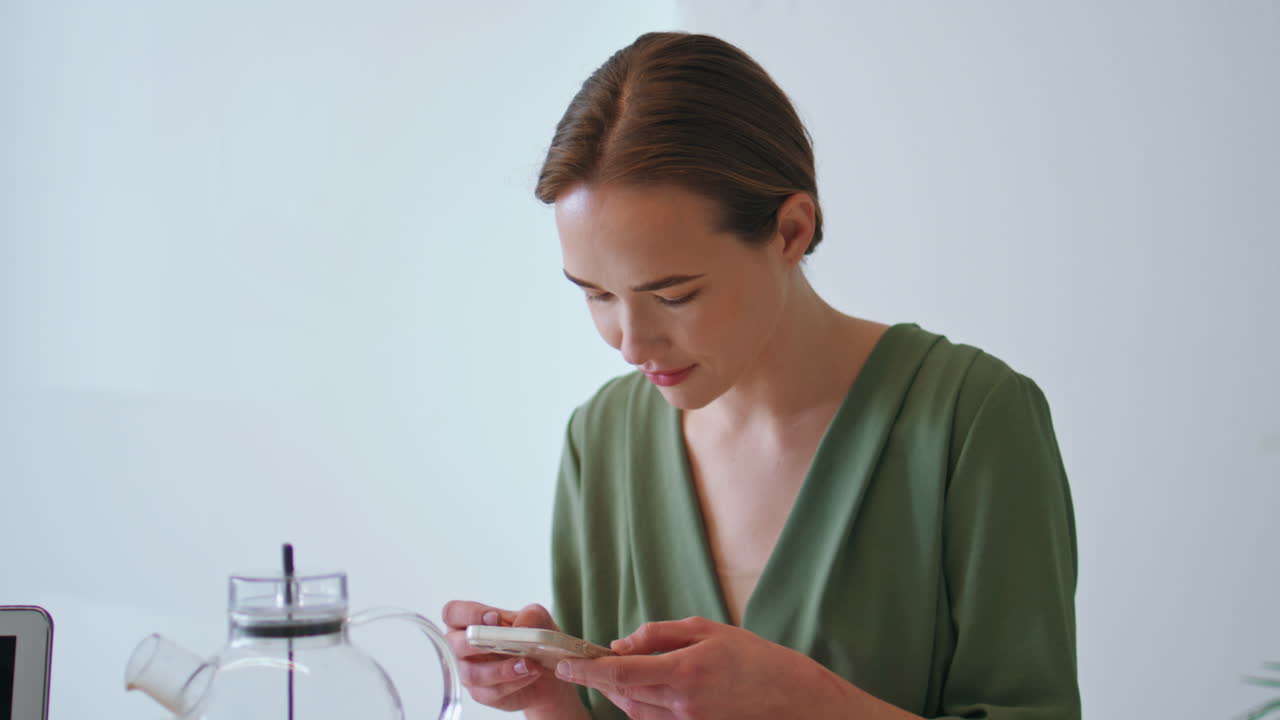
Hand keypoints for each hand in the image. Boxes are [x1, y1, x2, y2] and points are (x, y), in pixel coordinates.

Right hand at [441, 600, 583, 715]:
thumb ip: (531, 616)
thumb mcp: (539, 619)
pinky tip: (529, 674)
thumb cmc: (533, 638)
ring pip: (471, 674)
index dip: (469, 615)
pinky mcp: (482, 694)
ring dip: (501, 669)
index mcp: (469, 621)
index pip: (453, 613)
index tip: (494, 617)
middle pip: (453, 646)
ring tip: (527, 664)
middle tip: (502, 643)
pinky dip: (513, 683)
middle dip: (476, 645)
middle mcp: (463, 647)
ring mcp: (470, 672)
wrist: (548, 668)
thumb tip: (522, 625)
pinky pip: (490, 692)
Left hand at [553, 616, 856, 719]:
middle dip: (599, 679)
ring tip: (619, 674)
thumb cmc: (753, 658)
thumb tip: (621, 644)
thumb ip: (659, 635)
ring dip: (619, 693)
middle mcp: (681, 704)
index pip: (619, 673)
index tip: (563, 663)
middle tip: (588, 662)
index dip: (586, 670)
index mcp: (683, 671)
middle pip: (621, 695)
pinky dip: (640, 706)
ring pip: (634, 712)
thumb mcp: (707, 630)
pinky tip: (646, 690)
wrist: (792, 699)